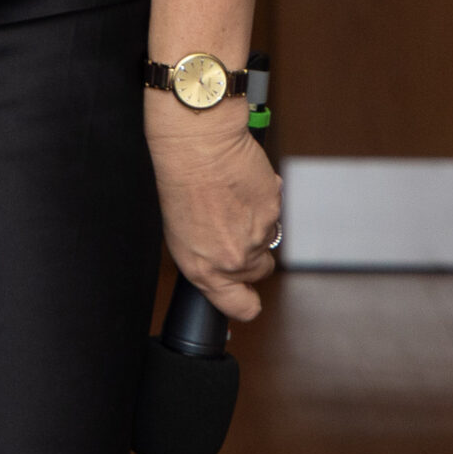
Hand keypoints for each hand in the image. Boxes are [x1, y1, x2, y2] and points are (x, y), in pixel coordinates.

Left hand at [149, 105, 281, 320]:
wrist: (196, 145)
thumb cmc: (179, 180)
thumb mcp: (180, 230)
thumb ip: (206, 254)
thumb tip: (224, 263)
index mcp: (203, 269)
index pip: (240, 308)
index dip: (246, 301)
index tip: (246, 294)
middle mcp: (232, 260)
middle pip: (258, 272)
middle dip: (251, 253)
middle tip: (230, 226)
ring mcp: (256, 238)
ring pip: (267, 241)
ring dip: (255, 225)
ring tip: (229, 199)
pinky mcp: (274, 213)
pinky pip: (274, 214)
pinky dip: (263, 202)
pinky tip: (241, 186)